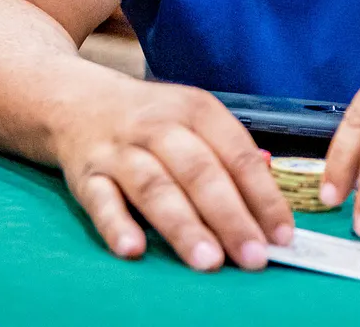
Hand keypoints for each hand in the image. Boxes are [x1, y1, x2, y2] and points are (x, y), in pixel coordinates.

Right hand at [53, 77, 294, 269]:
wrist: (77, 100)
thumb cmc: (151, 119)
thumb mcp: (194, 119)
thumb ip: (229, 158)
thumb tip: (268, 207)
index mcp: (197, 110)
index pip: (238, 154)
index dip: (262, 196)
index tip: (281, 235)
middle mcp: (159, 126)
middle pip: (199, 172)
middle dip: (229, 216)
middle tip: (252, 256)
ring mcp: (120, 150)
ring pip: (154, 187)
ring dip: (182, 225)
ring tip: (207, 260)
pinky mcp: (86, 174)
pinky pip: (100, 201)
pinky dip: (116, 225)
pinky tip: (133, 249)